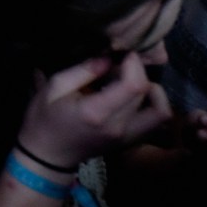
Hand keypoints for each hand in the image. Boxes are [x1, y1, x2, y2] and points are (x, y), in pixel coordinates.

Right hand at [15, 52, 172, 171]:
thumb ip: (82, 71)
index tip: (123, 52)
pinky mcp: (131, 141)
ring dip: (152, 90)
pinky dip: (152, 105)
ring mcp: (127, 137)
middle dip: (138, 71)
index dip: (135, 64)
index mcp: (96, 112)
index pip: (134, 85)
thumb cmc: (45, 118)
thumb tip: (108, 58)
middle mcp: (118, 126)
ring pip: (161, 110)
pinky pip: (154, 121)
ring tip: (132, 80)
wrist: (49, 154)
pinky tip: (134, 96)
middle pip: (147, 92)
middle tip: (119, 64)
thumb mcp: (53, 88)